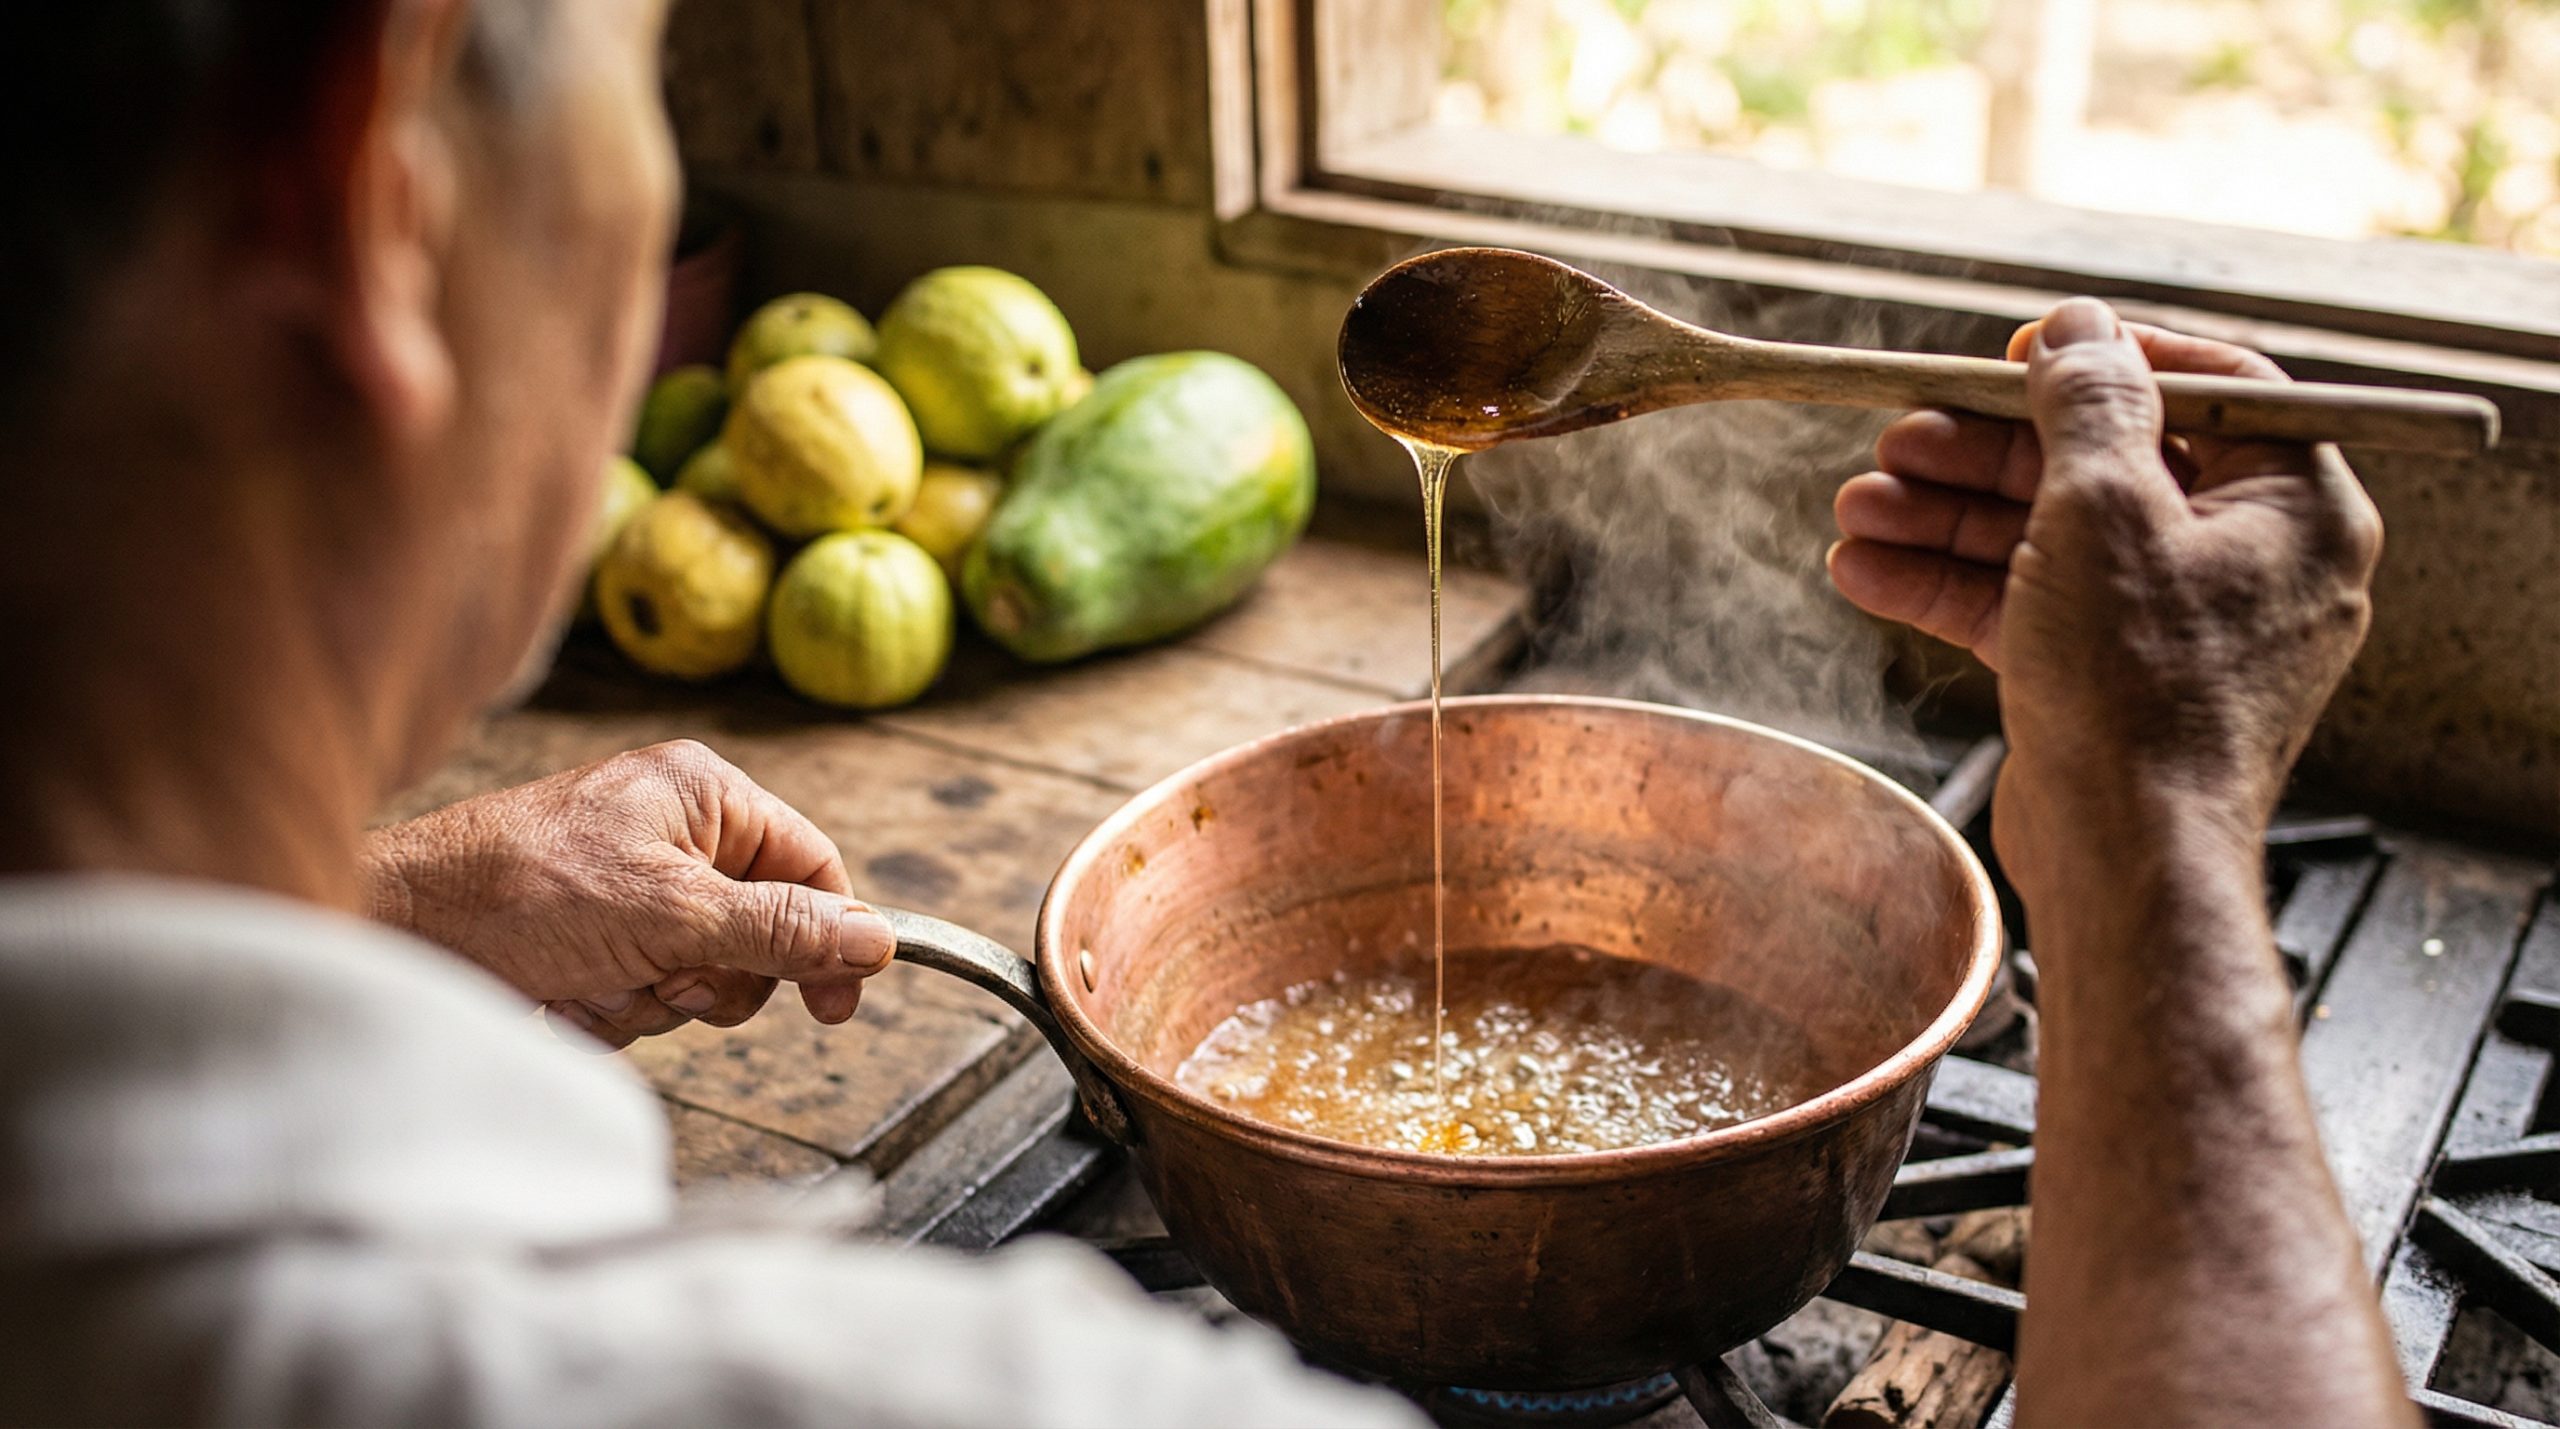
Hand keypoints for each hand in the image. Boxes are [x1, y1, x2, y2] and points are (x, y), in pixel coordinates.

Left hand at [363, 739, 896, 1048]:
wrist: (399, 930)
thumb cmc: (520, 891)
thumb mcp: (671, 913)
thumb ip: (780, 929)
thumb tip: (874, 940)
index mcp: (704, 794)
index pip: (810, 865)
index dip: (829, 935)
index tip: (831, 1006)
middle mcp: (674, 833)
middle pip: (762, 931)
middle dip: (714, 974)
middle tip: (667, 975)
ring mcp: (633, 888)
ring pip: (703, 974)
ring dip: (656, 997)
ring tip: (596, 980)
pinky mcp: (594, 937)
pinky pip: (648, 993)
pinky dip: (614, 1007)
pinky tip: (565, 992)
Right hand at [1827, 299, 2381, 865]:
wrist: (2127, 857)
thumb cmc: (2143, 690)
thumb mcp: (2104, 507)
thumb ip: (2088, 403)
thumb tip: (2078, 330)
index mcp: (2293, 506)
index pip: (2213, 387)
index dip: (2109, 360)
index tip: (2021, 355)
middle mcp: (2244, 561)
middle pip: (2104, 464)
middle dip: (1984, 453)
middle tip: (1899, 435)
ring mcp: (2173, 625)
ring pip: (2050, 538)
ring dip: (1946, 518)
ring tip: (1857, 506)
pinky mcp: (2111, 680)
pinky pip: (2029, 606)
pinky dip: (1953, 586)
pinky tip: (1867, 569)